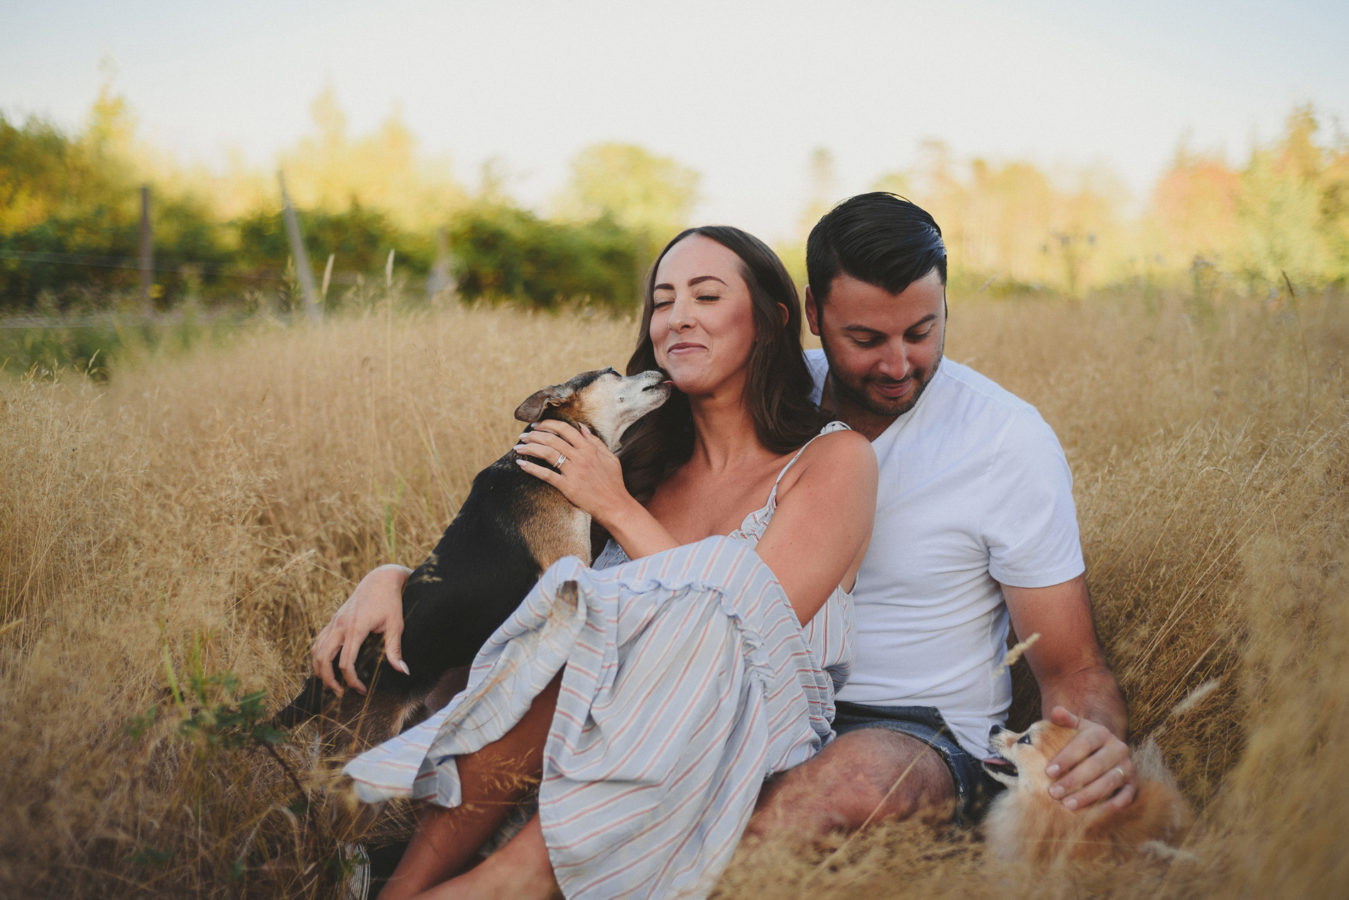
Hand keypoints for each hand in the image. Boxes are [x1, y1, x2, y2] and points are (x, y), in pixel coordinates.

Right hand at [310, 564, 410, 696]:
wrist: (380, 579)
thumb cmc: (391, 602)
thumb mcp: (396, 624)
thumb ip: (395, 649)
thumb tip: (403, 671)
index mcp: (355, 628)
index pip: (346, 663)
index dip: (351, 680)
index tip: (362, 690)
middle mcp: (340, 626)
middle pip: (323, 659)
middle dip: (328, 680)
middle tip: (339, 693)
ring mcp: (334, 622)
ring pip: (316, 650)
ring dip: (319, 669)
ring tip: (330, 683)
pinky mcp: (333, 620)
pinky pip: (318, 641)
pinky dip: (318, 656)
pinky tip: (325, 666)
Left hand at [513, 421, 628, 523]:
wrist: (615, 505)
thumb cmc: (613, 482)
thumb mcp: (610, 457)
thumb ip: (595, 441)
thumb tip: (581, 427)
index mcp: (589, 449)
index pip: (565, 429)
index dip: (548, 425)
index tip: (536, 425)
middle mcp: (580, 457)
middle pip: (552, 439)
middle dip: (534, 435)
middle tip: (523, 436)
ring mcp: (573, 472)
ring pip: (547, 453)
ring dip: (530, 448)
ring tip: (518, 447)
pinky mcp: (567, 486)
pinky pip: (546, 475)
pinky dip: (532, 469)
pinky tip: (521, 464)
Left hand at [1044, 706, 1135, 810]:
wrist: (1105, 749)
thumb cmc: (1082, 740)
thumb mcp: (1075, 727)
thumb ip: (1065, 720)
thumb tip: (1055, 711)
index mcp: (1101, 733)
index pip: (1083, 744)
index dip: (1066, 758)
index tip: (1048, 772)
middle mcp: (1118, 749)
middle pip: (1096, 766)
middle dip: (1073, 780)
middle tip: (1054, 793)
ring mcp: (1127, 767)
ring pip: (1109, 782)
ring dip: (1088, 795)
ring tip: (1068, 805)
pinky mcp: (1133, 784)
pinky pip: (1125, 798)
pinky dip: (1110, 807)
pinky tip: (1093, 815)